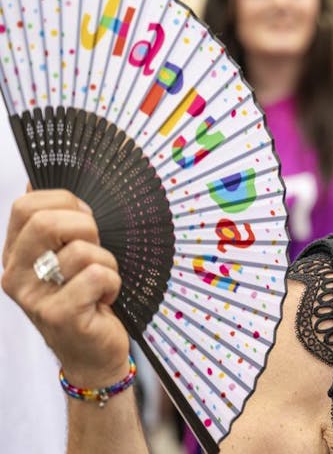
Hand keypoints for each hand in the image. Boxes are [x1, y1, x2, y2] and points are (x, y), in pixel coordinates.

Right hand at [1, 190, 130, 386]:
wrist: (93, 353)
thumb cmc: (86, 297)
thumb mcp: (68, 256)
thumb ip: (55, 223)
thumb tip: (33, 181)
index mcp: (16, 254)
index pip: (26, 205)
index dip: (65, 202)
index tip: (85, 219)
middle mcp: (16, 275)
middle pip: (45, 222)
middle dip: (85, 226)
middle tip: (96, 247)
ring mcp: (34, 297)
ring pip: (80, 251)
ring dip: (106, 261)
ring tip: (102, 282)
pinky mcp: (59, 315)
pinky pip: (97, 276)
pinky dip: (113, 282)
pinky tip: (105, 299)